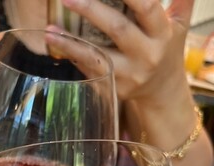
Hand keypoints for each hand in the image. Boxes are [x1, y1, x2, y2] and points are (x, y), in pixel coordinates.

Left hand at [52, 0, 191, 103]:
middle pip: (117, 29)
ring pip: (96, 57)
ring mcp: (128, 75)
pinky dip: (72, 57)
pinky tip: (56, 45)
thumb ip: (180, 2)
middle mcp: (146, 55)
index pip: (147, 8)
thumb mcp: (177, 25)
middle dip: (91, 10)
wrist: (161, 91)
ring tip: (50, 30)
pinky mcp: (113, 88)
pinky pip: (89, 70)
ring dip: (70, 43)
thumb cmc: (166, 49)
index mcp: (162, 34)